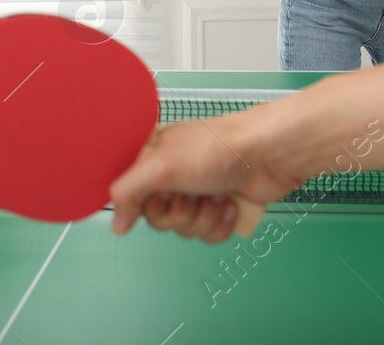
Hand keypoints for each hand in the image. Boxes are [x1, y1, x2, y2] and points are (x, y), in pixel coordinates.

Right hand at [110, 113, 303, 243]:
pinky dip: (220, 223)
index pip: (131, 195)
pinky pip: (208, 235)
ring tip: (217, 193)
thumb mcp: (161, 166)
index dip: (146, 203)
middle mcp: (171, 175)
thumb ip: (127, 192)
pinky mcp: (219, 207)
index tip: (159, 195)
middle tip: (192, 192)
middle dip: (180, 212)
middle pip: (158, 218)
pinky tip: (230, 202)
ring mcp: (196, 192)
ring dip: (203, 216)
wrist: (267, 154)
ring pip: (184, 229)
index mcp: (152, 158)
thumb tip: (115, 225)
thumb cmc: (214, 149)